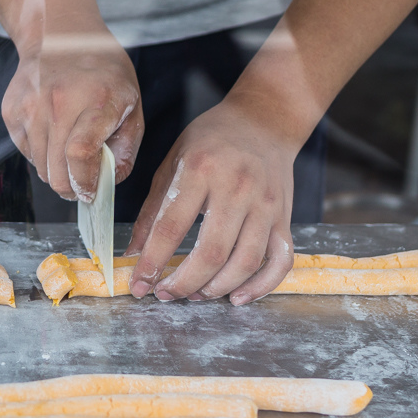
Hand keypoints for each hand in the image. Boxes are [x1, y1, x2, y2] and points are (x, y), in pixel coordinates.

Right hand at [1, 27, 143, 201]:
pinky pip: (26, 153)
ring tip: (69, 149)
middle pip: (56, 172)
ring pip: (40, 168)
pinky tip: (53, 132)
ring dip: (57, 170)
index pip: (80, 154)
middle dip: (71, 187)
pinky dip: (41, 154)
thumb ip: (125, 149)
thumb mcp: (131, 105)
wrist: (59, 36)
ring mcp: (30, 107)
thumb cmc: (102, 72)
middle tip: (83, 182)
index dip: (85, 183)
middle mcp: (58, 102)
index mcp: (95, 100)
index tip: (91, 191)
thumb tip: (108, 183)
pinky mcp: (11, 112)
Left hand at [124, 98, 299, 304]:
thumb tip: (133, 255)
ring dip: (216, 288)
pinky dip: (261, 286)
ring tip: (194, 295)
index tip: (138, 285)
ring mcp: (265, 204)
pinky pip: (280, 261)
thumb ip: (153, 211)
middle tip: (165, 294)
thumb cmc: (210, 141)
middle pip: (211, 252)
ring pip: (245, 262)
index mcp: (199, 170)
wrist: (263, 120)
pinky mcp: (284, 217)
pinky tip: (237, 297)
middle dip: (184, 283)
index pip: (171, 227)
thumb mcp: (172, 163)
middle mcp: (236, 188)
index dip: (152, 262)